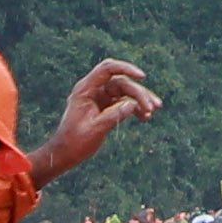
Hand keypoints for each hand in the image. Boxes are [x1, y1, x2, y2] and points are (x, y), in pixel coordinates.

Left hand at [43, 59, 160, 176]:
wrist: (67, 153)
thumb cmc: (76, 141)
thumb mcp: (96, 128)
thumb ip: (114, 115)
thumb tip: (134, 104)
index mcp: (86, 89)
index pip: (107, 69)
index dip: (126, 68)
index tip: (142, 76)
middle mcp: (94, 90)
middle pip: (121, 83)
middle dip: (139, 93)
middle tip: (152, 107)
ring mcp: (101, 97)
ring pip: (126, 92)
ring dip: (141, 100)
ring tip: (154, 110)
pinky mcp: (107, 107)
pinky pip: (124, 102)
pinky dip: (135, 108)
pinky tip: (145, 117)